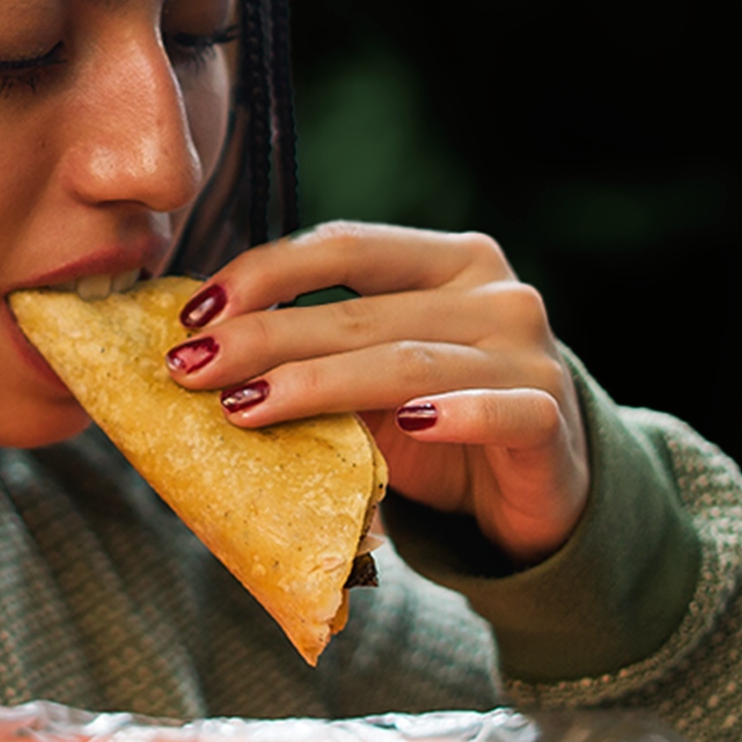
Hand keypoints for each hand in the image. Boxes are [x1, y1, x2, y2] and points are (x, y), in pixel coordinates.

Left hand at [165, 222, 589, 564]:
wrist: (540, 495)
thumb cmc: (444, 429)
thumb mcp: (378, 384)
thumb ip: (321, 354)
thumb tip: (202, 349)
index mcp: (452, 261)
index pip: (348, 246)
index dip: (266, 273)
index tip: (194, 314)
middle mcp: (496, 293)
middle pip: (363, 311)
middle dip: (266, 338)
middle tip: (191, 369)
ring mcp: (529, 353)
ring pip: (410, 362)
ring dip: (319, 383)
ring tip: (246, 407)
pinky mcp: (550, 415)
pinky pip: (501, 411)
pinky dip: (456, 416)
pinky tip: (410, 425)